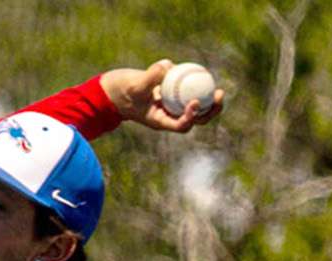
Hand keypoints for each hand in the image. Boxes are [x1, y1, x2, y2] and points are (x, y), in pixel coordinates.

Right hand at [100, 60, 223, 132]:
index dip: (191, 117)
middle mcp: (168, 115)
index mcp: (161, 121)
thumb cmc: (120, 91)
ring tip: (219, 90)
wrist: (112, 90)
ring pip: (194, 107)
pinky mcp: (170, 94)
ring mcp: (170, 106)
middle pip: (194, 120)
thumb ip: (150, 77)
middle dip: (209, 111)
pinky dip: (195, 85)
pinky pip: (187, 92)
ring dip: (208, 101)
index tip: (194, 102)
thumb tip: (169, 66)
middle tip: (218, 96)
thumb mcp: (134, 85)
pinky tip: (203, 74)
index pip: (181, 125)